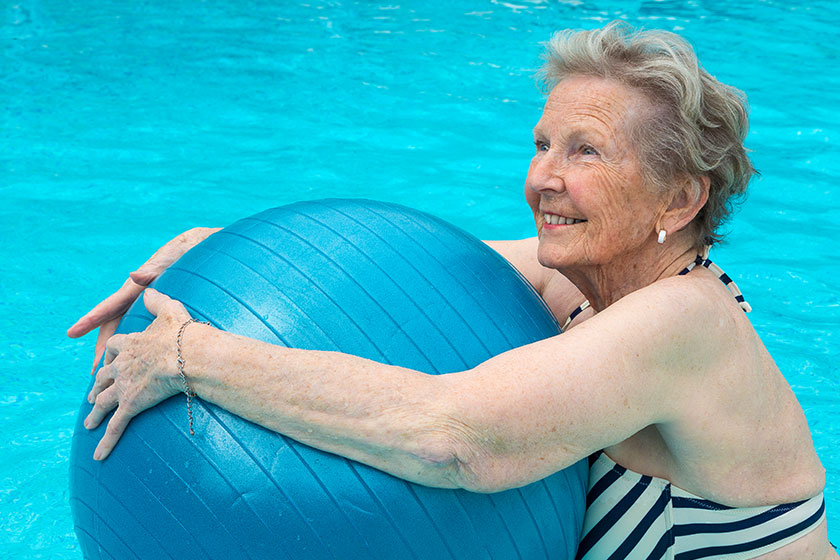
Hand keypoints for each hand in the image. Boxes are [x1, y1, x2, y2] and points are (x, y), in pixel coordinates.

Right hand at [67, 227, 220, 374]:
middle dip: (104, 348)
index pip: (110, 306)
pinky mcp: (163, 308)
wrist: (203, 247)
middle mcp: (139, 297)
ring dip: (119, 349)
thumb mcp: (170, 259)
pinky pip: (145, 328)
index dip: (90, 320)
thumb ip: (153, 268)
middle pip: (115, 325)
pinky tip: (139, 357)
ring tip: (111, 371)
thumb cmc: (186, 251)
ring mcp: (149, 304)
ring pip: (129, 329)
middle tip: (94, 371)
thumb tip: (135, 275)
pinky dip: (138, 343)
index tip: (71, 332)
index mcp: (137, 288)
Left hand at [84, 289, 193, 460]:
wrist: (186, 354)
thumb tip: (148, 288)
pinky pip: (116, 427)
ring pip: (104, 402)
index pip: (113, 347)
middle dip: (97, 386)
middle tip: (93, 395)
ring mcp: (124, 385)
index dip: (109, 355)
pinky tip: (98, 455)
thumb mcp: (170, 309)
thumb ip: (157, 299)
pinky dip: (106, 442)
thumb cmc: (182, 333)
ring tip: (89, 423)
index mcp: (130, 343)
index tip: (106, 360)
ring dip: (95, 414)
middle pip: (103, 376)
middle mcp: (122, 364)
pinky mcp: (130, 404)